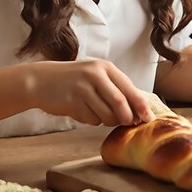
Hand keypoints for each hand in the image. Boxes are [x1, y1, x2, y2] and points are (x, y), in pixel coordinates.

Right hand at [28, 59, 155, 126]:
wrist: (41, 80)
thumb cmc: (74, 80)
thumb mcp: (95, 75)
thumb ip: (115, 88)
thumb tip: (139, 110)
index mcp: (105, 67)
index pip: (129, 88)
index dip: (141, 105)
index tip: (149, 118)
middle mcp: (95, 75)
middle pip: (120, 103)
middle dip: (127, 118)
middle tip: (129, 124)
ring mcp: (82, 88)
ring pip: (107, 115)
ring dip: (108, 121)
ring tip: (99, 113)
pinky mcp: (72, 102)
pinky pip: (91, 120)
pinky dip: (92, 121)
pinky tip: (83, 111)